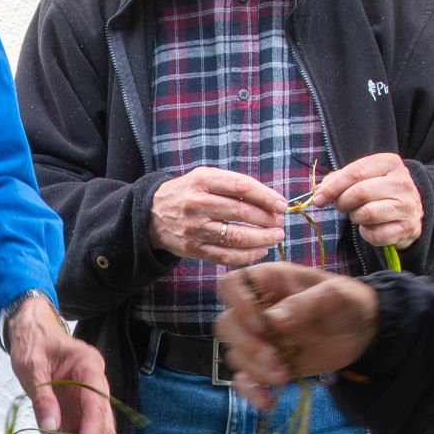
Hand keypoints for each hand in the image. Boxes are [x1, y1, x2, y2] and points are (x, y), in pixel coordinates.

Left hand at [6, 295, 114, 433]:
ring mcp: (88, 401)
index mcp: (90, 368)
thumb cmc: (32, 342)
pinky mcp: (77, 412)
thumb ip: (43, 397)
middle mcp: (96, 387)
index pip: (99, 405)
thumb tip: (51, 430)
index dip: (94, 433)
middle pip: (104, 426)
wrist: (30, 331)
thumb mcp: (32, 366)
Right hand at [148, 167, 287, 264]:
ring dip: (262, 238)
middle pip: (241, 212)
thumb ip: (233, 185)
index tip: (282, 204)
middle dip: (267, 219)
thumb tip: (271, 200)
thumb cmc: (187, 193)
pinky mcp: (193, 249)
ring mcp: (194, 229)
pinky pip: (225, 256)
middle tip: (280, 222)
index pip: (241, 187)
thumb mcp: (205, 178)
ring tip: (276, 236)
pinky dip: (247, 255)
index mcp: (202, 181)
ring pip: (236, 236)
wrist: (152, 214)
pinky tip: (260, 251)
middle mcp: (197, 204)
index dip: (266, 196)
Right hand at [213, 264, 380, 408]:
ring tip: (285, 376)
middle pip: (226, 325)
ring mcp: (260, 340)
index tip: (260, 323)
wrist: (364, 331)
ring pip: (235, 354)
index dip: (238, 303)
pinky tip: (268, 401)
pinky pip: (245, 380)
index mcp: (269, 284)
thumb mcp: (336, 296)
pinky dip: (251, 391)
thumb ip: (305, 304)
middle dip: (246, 345)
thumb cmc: (348, 303)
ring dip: (255, 369)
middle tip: (274, 358)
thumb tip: (273, 319)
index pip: (232, 286)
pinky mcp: (266, 366)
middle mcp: (256, 311)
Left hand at [313, 153, 423, 250]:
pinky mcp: (408, 228)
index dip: (332, 187)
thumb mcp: (362, 177)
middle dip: (343, 202)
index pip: (356, 172)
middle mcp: (403, 182)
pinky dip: (367, 234)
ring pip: (367, 213)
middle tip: (342, 206)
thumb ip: (338, 179)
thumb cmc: (378, 190)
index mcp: (390, 163)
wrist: (409, 210)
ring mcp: (408, 206)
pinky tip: (370, 227)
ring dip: (355, 217)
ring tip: (359, 214)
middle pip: (360, 193)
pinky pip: (376, 234)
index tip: (318, 199)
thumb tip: (319, 192)